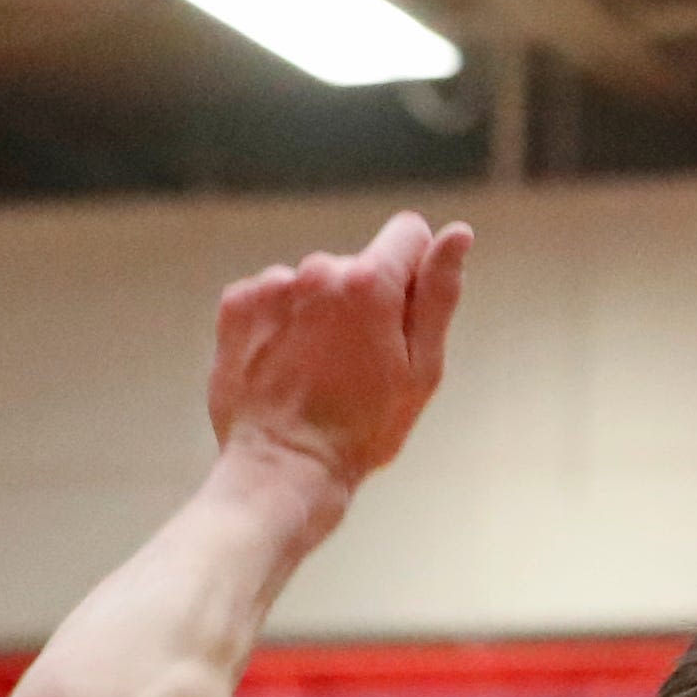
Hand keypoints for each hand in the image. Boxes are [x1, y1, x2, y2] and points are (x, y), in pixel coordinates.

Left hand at [208, 210, 472, 491]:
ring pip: (316, 286)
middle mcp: (319, 271)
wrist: (285, 464)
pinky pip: (275, 297)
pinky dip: (284, 324)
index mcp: (371, 283)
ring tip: (320, 371)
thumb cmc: (364, 428)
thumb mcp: (422, 367)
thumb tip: (459, 234)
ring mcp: (272, 285)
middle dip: (367, 304)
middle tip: (362, 366)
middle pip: (359, 266)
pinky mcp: (237, 304)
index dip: (416, 270)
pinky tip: (288, 366)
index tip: (407, 315)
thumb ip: (439, 294)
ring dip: (323, 316)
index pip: (408, 232)